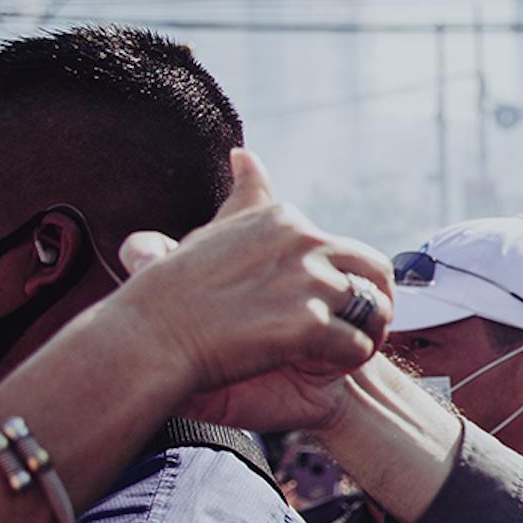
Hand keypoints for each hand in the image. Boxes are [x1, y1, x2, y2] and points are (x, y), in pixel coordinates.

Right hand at [110, 151, 391, 430]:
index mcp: (285, 219)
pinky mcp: (310, 323)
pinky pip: (358, 346)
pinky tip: (323, 366)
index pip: (345, 249)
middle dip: (373, 303)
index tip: (323, 306)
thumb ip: (243, 197)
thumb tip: (246, 156)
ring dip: (366, 334)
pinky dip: (349, 360)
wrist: (148, 339)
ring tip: (340, 351)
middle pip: (375, 271)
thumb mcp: (212, 231)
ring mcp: (309, 281)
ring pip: (373, 309)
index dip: (343, 282)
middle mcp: (304, 241)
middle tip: (353, 330)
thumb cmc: (173, 294)